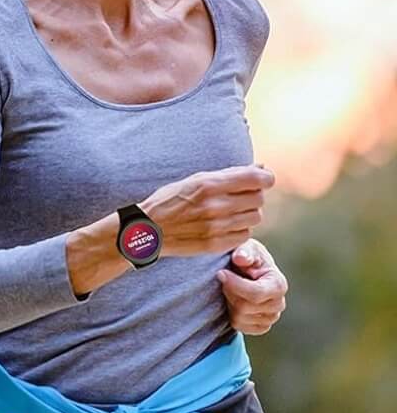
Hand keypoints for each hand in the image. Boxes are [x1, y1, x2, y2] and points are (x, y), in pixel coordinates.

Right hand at [142, 164, 274, 256]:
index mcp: (208, 184)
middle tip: (240, 196)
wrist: (148, 230)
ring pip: (255, 217)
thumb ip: (228, 175)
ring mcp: (216, 227)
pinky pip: (245, 235)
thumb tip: (261, 169)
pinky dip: (240, 229)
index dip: (265, 178)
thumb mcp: (193, 180)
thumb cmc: (170, 200)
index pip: (255, 179)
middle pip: (258, 198)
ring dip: (247, 213)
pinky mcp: (216, 244)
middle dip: (253, 195)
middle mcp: (215, 206)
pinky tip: (225, 225)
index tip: (263, 180)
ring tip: (231, 212)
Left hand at [216, 238, 287, 335]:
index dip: (234, 285)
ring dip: (229, 302)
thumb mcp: (246, 248)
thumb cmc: (247, 256)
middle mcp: (278, 303)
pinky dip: (231, 315)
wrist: (247, 270)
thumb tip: (240, 258)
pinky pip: (240, 327)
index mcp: (278, 284)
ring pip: (239, 318)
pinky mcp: (261, 326)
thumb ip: (244, 251)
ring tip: (231, 289)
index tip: (220, 273)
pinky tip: (233, 300)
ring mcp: (271, 317)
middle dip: (229, 292)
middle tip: (225, 279)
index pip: (256, 293)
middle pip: (244, 307)